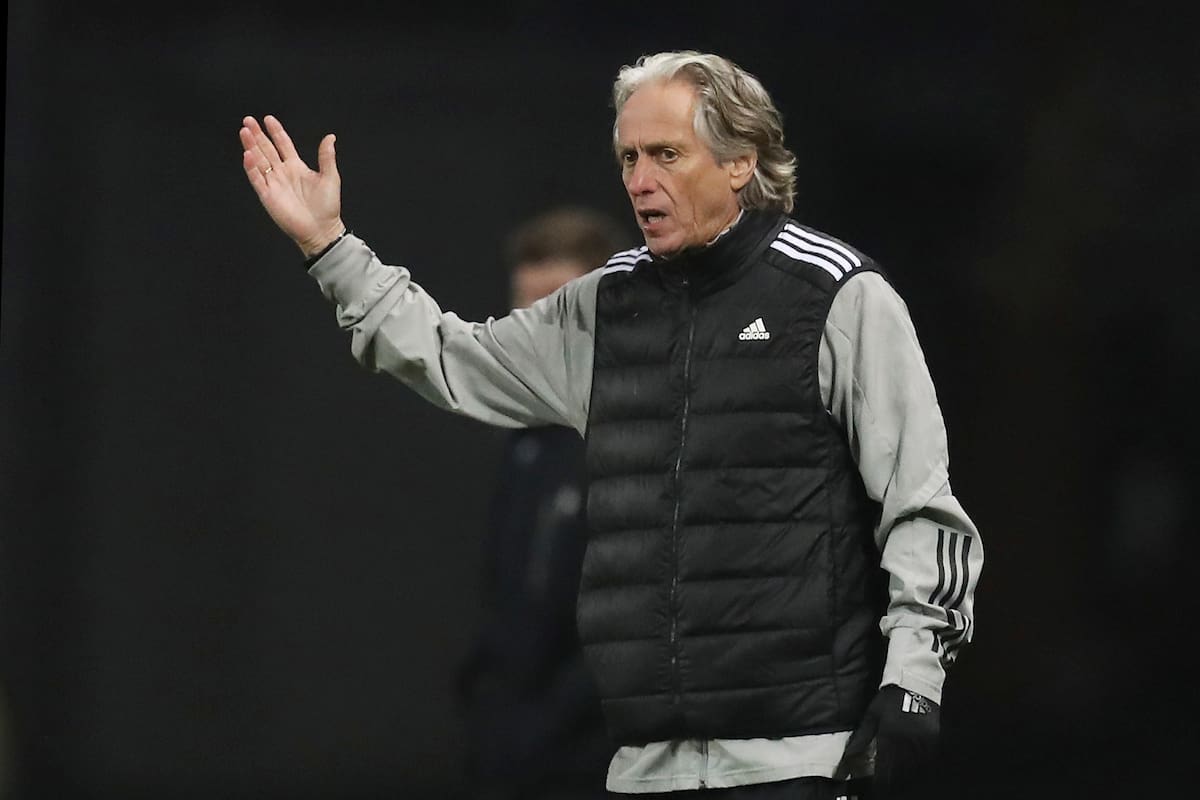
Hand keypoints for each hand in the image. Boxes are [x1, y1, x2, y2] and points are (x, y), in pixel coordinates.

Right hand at [239, 115, 344, 257]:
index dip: (276, 131)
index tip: (268, 119)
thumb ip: (326, 157)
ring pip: (259, 161)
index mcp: (296, 167)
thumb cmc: (327, 206)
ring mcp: (274, 183)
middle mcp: (282, 173)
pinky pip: (257, 179)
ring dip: (251, 146)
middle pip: (267, 149)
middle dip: (258, 135)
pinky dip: (251, 167)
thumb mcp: (330, 177)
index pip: (283, 144)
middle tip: (248, 120)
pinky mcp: (268, 196)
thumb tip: (330, 137)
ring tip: (244, 132)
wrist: (322, 230)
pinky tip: (248, 155)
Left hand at [834, 684, 939, 797]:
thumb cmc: (889, 698)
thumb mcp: (872, 715)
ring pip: (914, 767)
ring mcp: (922, 741)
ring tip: (898, 781)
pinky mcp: (933, 739)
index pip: (885, 767)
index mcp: (890, 736)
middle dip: (893, 781)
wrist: (915, 683)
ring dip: (906, 775)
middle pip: (900, 771)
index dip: (880, 781)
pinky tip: (913, 768)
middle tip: (885, 787)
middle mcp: (907, 741)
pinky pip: (926, 758)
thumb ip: (862, 736)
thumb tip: (849, 754)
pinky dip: (919, 765)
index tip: (876, 789)